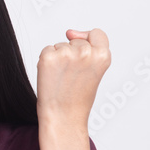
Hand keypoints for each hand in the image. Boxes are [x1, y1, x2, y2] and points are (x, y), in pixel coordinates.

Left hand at [36, 29, 110, 149]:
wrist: (62, 117)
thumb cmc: (77, 98)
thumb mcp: (94, 71)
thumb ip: (89, 49)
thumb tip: (69, 32)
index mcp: (103, 55)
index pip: (97, 34)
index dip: (88, 39)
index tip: (81, 53)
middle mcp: (86, 52)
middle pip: (75, 42)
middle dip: (71, 56)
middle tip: (71, 78)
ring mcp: (66, 54)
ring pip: (60, 46)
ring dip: (58, 59)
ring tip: (62, 80)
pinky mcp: (48, 57)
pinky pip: (46, 51)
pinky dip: (46, 62)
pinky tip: (51, 77)